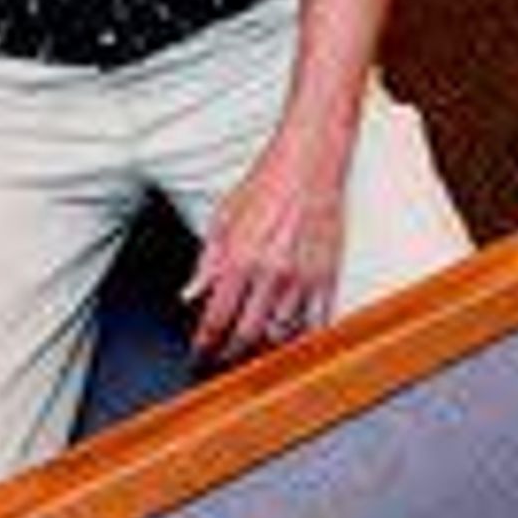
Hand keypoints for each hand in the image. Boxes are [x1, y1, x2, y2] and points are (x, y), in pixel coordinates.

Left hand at [186, 125, 347, 365]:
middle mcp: (271, 273)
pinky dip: (301, 336)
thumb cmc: (268, 183)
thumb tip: (190, 294)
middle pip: (247, 336)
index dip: (205, 344)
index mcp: (240, 258)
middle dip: (230, 353)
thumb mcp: (223, 217)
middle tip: (223, 356)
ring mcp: (302, 278)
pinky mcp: (327, 276)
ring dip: (264, 346)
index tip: (200, 353)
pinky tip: (290, 335)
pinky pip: (316, 323)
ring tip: (253, 346)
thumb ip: (206, 261)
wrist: (310, 161)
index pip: (216, 319)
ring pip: (281, 335)